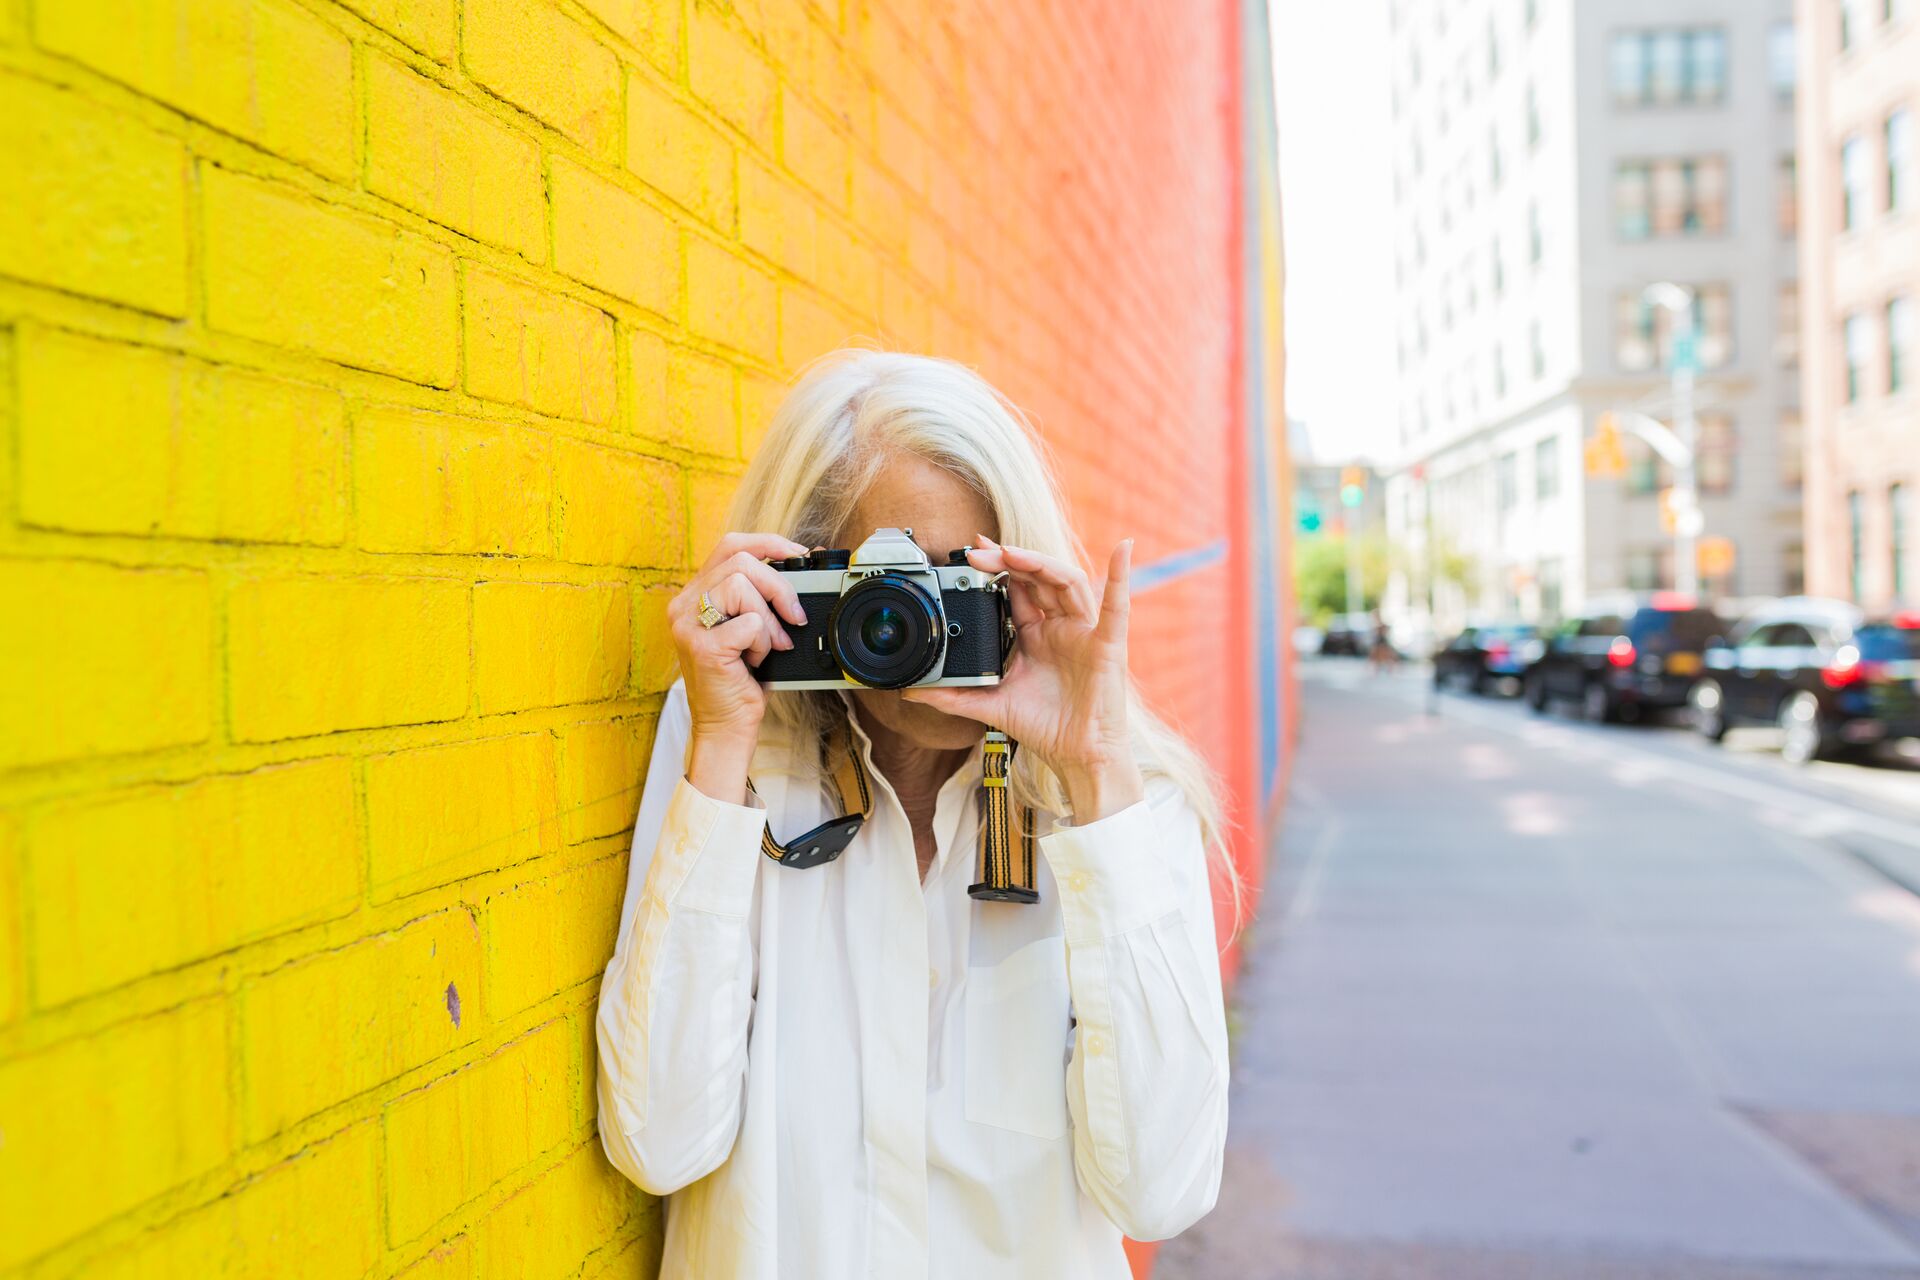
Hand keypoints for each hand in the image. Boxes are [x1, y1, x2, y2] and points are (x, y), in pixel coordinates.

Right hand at [670, 532, 810, 799]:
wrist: (726, 727)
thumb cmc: (741, 680)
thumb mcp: (751, 629)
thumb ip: (762, 596)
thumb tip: (804, 563)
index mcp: (695, 595)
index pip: (730, 545)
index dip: (768, 543)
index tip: (799, 555)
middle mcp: (685, 605)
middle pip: (740, 560)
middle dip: (779, 586)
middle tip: (794, 617)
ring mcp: (689, 625)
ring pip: (742, 585)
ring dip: (769, 620)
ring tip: (769, 647)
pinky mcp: (702, 645)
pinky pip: (750, 622)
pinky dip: (764, 643)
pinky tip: (755, 662)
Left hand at [902, 535, 1145, 821]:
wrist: (1078, 758)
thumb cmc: (1045, 728)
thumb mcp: (991, 706)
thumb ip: (953, 696)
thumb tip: (911, 691)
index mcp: (1036, 635)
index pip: (1017, 589)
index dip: (997, 567)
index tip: (970, 552)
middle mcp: (1061, 627)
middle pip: (1038, 578)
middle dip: (1009, 559)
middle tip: (978, 550)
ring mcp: (1084, 633)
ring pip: (1067, 582)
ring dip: (1040, 563)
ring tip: (1010, 553)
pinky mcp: (1107, 645)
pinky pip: (1117, 607)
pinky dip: (1122, 578)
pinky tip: (1123, 550)